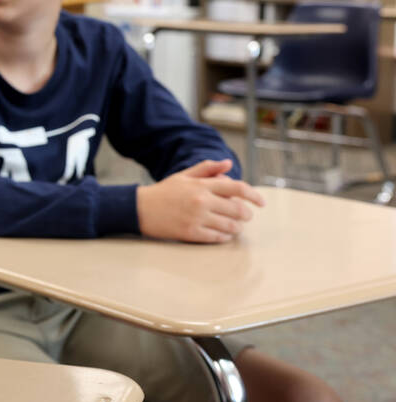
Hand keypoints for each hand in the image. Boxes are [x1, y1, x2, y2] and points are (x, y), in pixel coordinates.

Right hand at [137, 159, 265, 243]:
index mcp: (202, 185)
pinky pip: (217, 237)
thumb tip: (228, 164)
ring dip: (237, 227)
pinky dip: (224, 237)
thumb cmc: (163, 192)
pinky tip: (223, 234)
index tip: (262, 202)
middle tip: (246, 216)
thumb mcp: (184, 176)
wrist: (139, 208)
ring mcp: (197, 218)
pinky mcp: (191, 233)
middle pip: (237, 209)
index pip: (237, 188)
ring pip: (230, 226)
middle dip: (246, 214)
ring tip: (235, 227)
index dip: (254, 195)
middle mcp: (202, 201)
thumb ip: (207, 169)